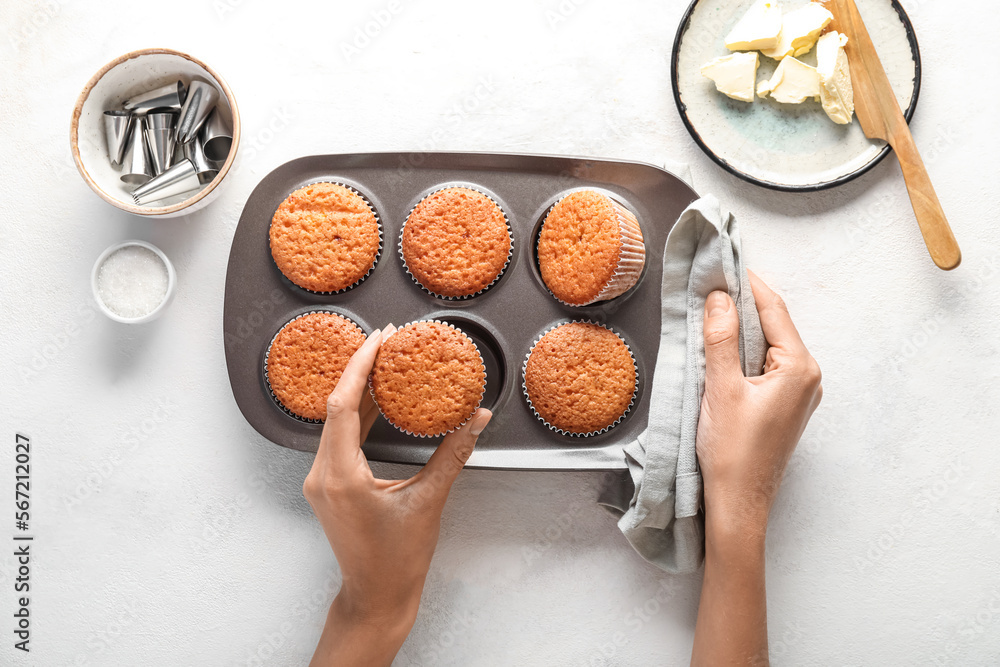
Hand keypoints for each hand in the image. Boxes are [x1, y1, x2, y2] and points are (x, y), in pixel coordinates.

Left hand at [303, 324, 491, 666]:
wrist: (376, 596)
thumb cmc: (398, 560)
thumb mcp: (430, 501)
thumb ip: (453, 454)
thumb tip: (476, 418)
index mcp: (341, 476)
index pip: (342, 405)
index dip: (360, 367)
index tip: (380, 340)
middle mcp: (322, 474)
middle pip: (335, 406)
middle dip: (361, 370)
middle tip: (388, 341)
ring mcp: (321, 480)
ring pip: (335, 420)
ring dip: (358, 389)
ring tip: (385, 361)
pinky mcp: (328, 484)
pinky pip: (339, 437)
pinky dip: (357, 414)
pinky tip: (377, 398)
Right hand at [691, 271, 821, 666]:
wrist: (739, 504)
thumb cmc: (733, 453)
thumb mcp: (721, 388)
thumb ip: (720, 338)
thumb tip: (719, 297)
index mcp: (800, 368)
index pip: (773, 309)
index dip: (747, 282)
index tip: (724, 259)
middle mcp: (807, 377)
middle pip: (774, 324)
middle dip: (743, 301)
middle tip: (711, 279)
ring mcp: (799, 393)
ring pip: (768, 345)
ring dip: (741, 326)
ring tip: (710, 306)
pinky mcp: (784, 406)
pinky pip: (765, 365)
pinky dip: (744, 350)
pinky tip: (720, 346)